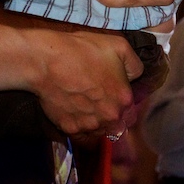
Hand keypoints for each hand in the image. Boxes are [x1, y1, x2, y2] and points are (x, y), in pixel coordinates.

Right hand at [27, 29, 141, 137]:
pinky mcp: (70, 129)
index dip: (123, 102)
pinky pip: (82, 136)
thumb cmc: (83, 50)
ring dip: (98, 124)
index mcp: (124, 99)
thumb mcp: (119, 46)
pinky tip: (78, 116)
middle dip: (111, 114)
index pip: (132, 111)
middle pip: (117, 124)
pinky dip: (82, 129)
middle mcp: (110, 117)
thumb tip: (135, 77)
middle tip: (99, 100)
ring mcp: (90, 125)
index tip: (114, 94)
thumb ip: (135, 65)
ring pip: (100, 132)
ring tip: (88, 108)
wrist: (48, 61)